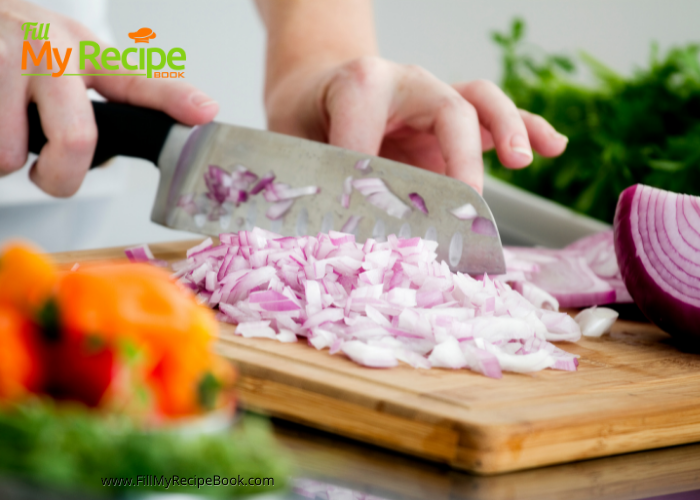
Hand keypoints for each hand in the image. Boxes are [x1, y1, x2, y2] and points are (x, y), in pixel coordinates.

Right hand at [0, 0, 217, 196]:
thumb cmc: (19, 46)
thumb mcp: (69, 55)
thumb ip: (114, 89)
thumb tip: (188, 115)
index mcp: (83, 50)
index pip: (136, 80)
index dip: (173, 99)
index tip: (205, 112)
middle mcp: (48, 48)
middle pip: (74, 141)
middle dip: (60, 179)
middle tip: (49, 176)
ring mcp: (4, 58)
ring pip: (10, 155)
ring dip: (6, 160)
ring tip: (5, 129)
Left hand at [265, 56, 567, 193]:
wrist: (318, 87)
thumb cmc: (306, 118)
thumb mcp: (292, 142)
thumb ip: (310, 177)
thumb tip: (332, 235)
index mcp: (360, 83)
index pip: (374, 127)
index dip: (370, 174)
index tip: (366, 221)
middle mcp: (406, 83)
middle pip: (447, 109)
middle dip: (459, 160)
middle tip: (462, 209)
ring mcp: (435, 98)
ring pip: (480, 101)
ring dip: (506, 129)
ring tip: (520, 161)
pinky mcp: (454, 117)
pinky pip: (495, 116)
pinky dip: (528, 128)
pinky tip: (554, 146)